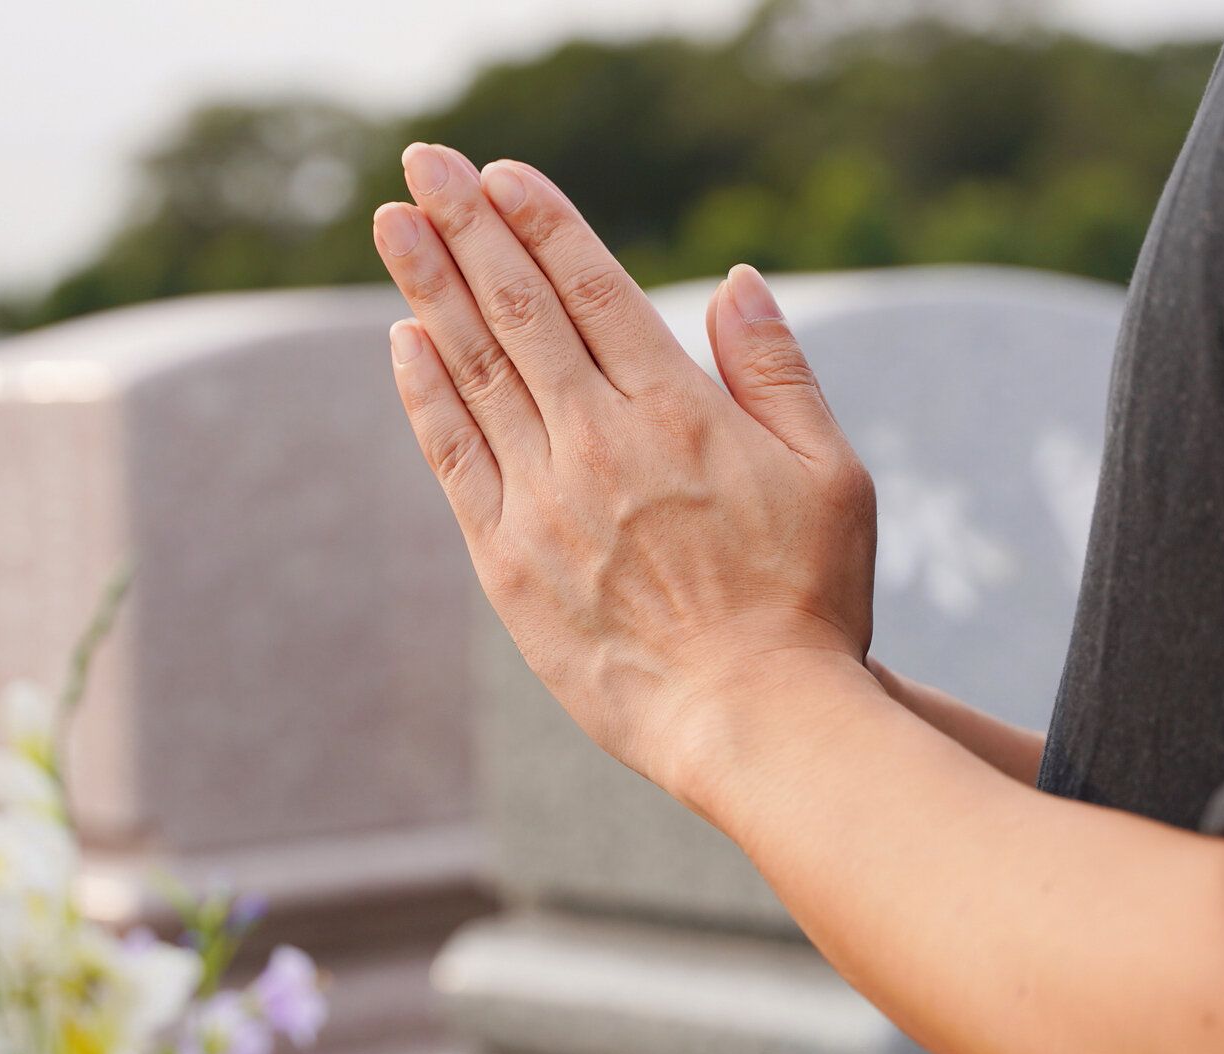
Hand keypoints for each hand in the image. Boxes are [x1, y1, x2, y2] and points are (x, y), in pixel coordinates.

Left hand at [373, 144, 877, 810]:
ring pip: (475, 372)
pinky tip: (405, 341)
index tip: (498, 174)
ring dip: (428, 289)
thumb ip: (776, 371)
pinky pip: (455, 460)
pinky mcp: (508, 563)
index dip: (539, 222)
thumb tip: (734, 281)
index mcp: (680, 410)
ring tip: (391, 223)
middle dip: (465, 228)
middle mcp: (601, 443)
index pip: (591, 289)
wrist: (754, 721)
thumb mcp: (832, 472)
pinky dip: (426, 396)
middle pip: (518, 312)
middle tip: (422, 162)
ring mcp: (545, 502)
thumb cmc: (809, 602)